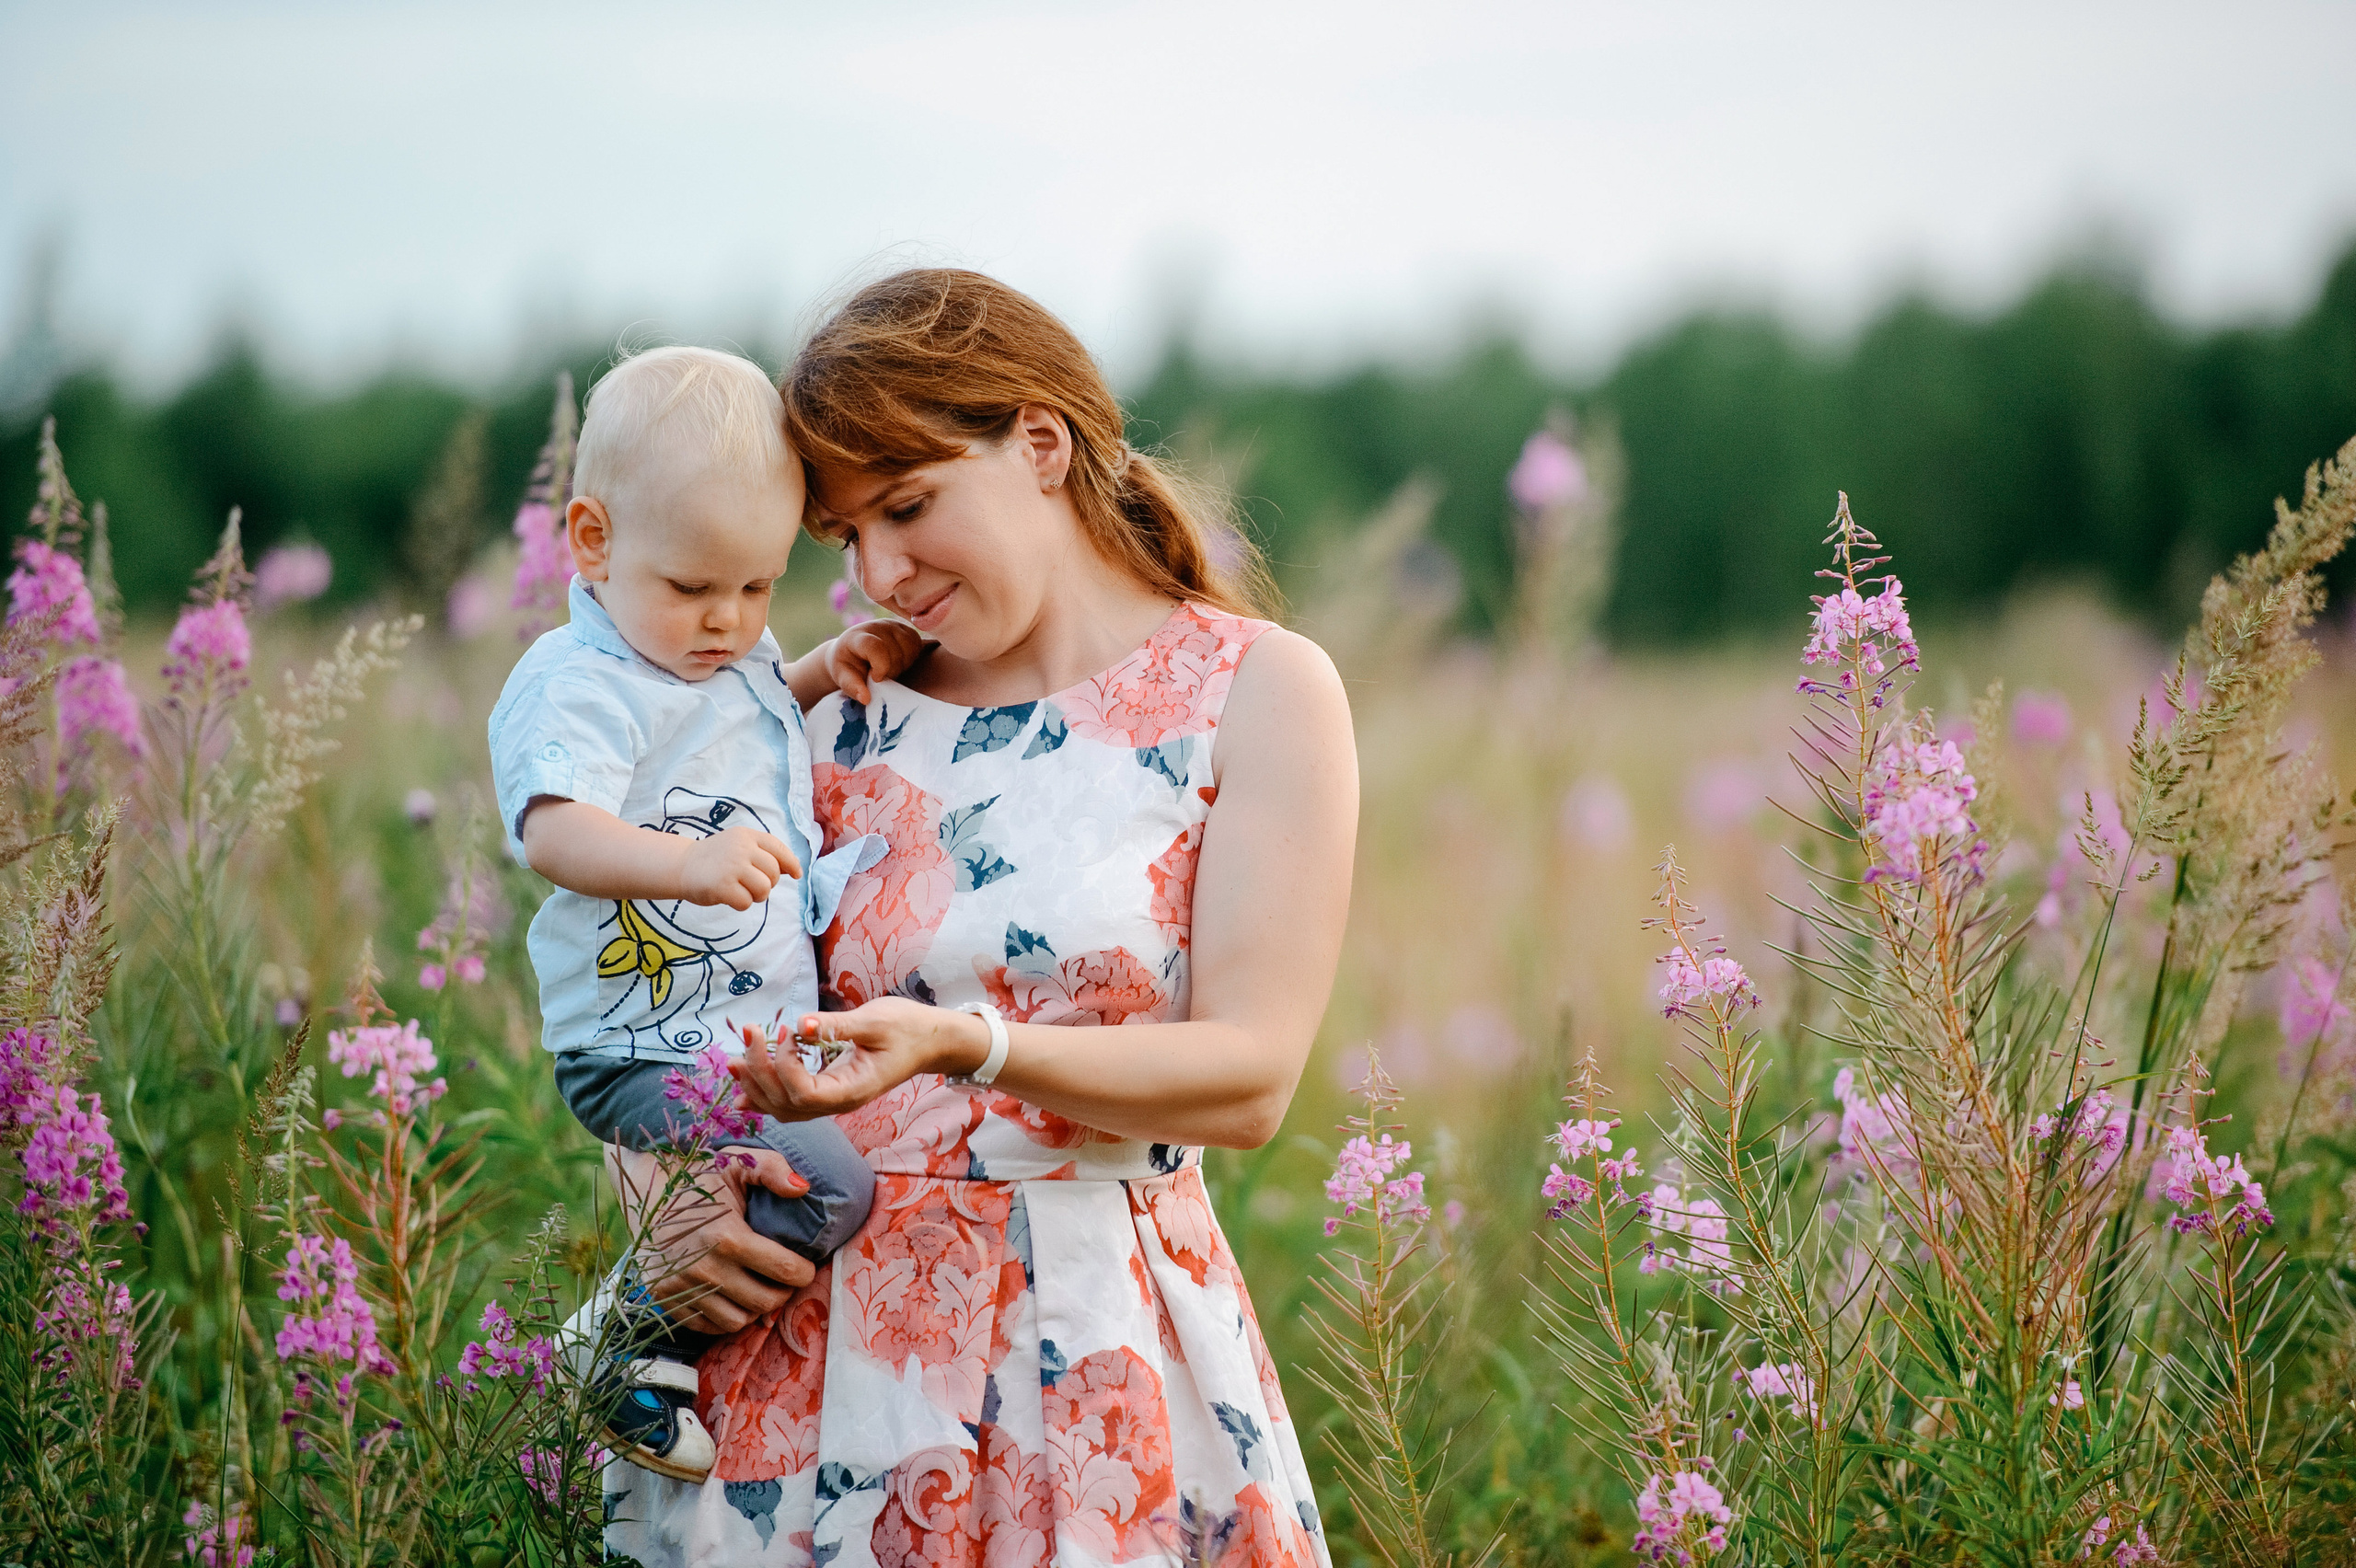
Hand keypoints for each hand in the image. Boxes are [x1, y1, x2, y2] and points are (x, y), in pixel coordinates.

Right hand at [608, 1143, 816, 1335]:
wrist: (645, 1188)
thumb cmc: (699, 1176)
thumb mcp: (737, 1163)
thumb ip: (772, 1169)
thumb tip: (803, 1188)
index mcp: (727, 1237)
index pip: (785, 1271)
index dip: (804, 1272)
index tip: (806, 1266)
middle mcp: (703, 1269)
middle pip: (764, 1302)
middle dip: (784, 1292)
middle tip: (785, 1278)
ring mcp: (681, 1288)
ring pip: (736, 1321)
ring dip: (754, 1309)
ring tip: (759, 1287)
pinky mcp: (664, 1298)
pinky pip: (705, 1326)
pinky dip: (724, 1317)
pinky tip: (732, 1296)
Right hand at [677, 826, 801, 909]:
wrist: (681, 865)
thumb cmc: (715, 859)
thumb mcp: (738, 845)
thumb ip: (763, 853)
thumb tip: (794, 869)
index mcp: (747, 836)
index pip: (778, 848)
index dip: (791, 863)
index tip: (796, 874)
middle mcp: (741, 848)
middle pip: (774, 873)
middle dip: (768, 884)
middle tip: (752, 885)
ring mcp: (732, 867)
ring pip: (764, 889)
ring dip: (757, 896)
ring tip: (742, 891)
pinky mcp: (722, 886)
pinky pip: (747, 902)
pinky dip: (741, 904)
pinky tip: (729, 897)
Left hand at [730, 998, 987, 1121]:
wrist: (931, 1042)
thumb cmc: (908, 1028)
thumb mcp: (875, 1021)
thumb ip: (836, 1026)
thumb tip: (800, 1024)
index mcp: (853, 1089)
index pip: (804, 1092)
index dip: (784, 1065)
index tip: (784, 1030)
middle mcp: (839, 1103)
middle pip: (787, 1103)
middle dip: (760, 1071)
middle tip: (748, 1032)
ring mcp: (834, 1100)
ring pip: (784, 1108)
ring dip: (756, 1086)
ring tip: (734, 1060)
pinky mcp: (829, 1091)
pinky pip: (791, 1103)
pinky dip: (766, 1095)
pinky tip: (744, 1088)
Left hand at [827, 620, 926, 704]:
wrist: (851, 651)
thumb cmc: (848, 666)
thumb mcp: (842, 678)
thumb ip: (852, 687)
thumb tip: (866, 698)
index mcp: (857, 637)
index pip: (876, 647)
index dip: (881, 667)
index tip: (876, 678)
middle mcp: (876, 626)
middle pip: (896, 653)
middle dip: (891, 672)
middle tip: (881, 676)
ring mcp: (892, 625)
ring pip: (910, 649)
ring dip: (903, 665)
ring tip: (890, 669)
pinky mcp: (904, 628)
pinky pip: (917, 644)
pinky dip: (912, 657)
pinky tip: (899, 661)